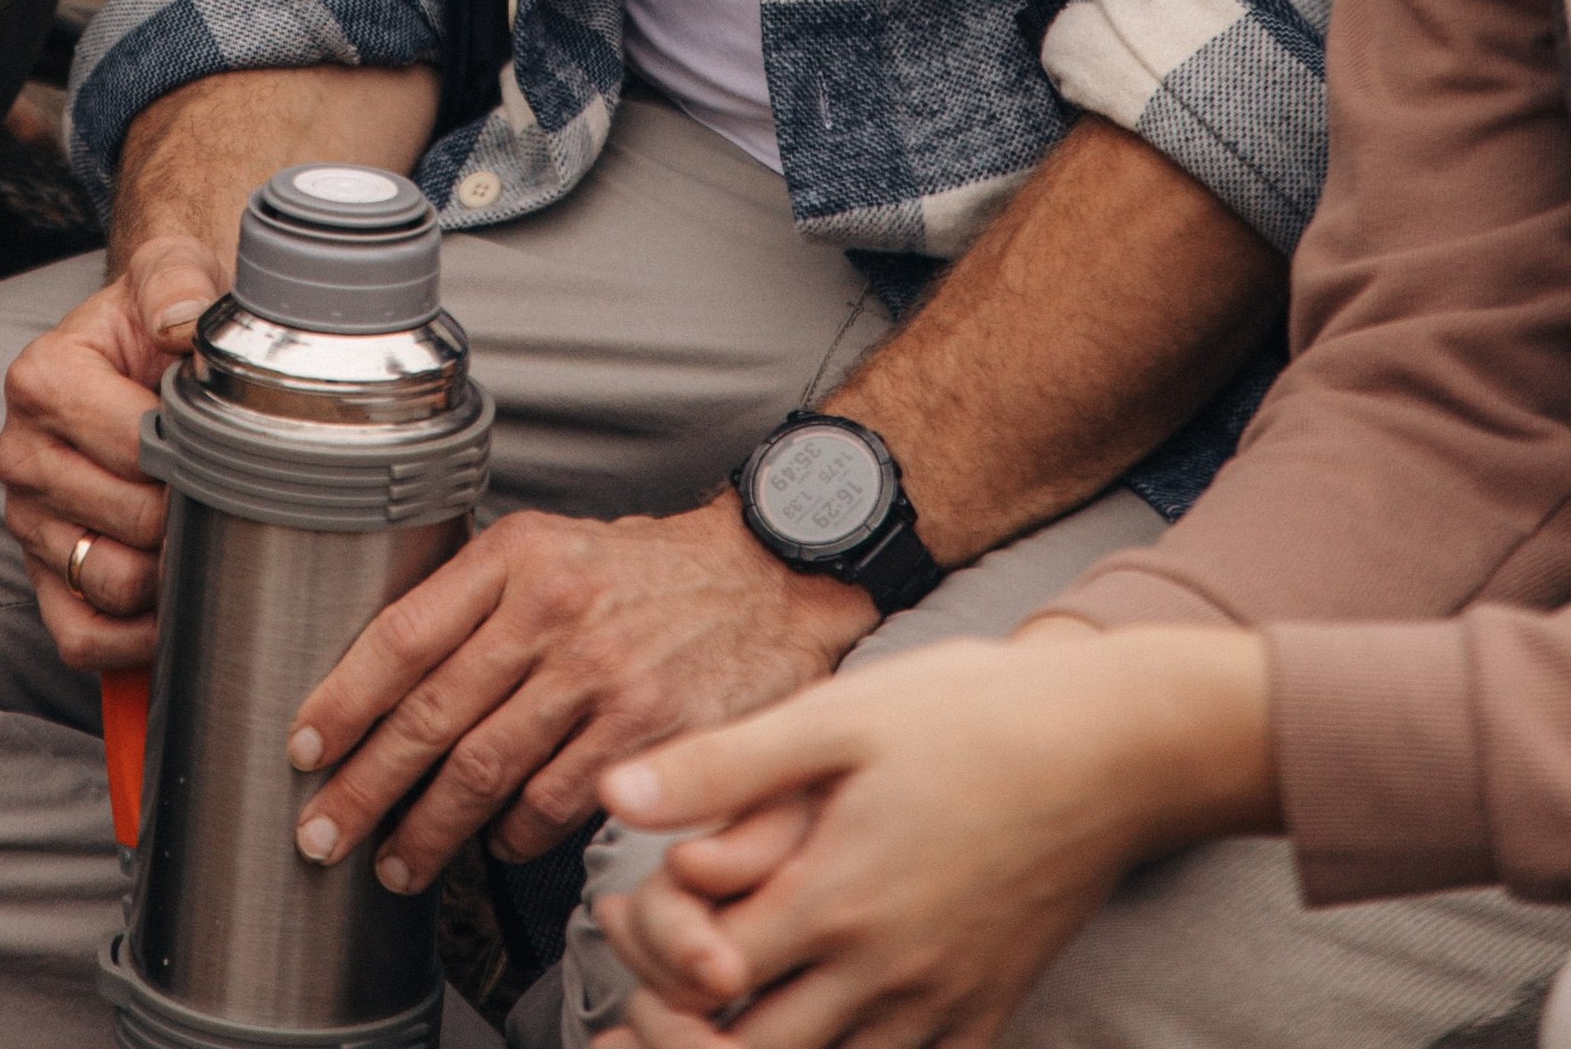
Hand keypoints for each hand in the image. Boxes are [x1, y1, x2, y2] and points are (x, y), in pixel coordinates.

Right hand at [0, 234, 222, 672]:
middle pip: (128, 520)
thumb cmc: (160, 316)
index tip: (225, 441)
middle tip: (226, 489)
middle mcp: (20, 453)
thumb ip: (175, 281)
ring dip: (168, 575)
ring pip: (108, 582)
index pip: (132, 446)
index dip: (194, 454)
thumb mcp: (168, 270)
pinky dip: (133, 638)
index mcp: (41, 379)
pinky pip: (81, 638)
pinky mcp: (40, 576)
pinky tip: (173, 601)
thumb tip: (181, 324)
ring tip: (201, 534)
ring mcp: (26, 521)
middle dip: (188, 512)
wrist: (146, 346)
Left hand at [285, 497, 867, 893]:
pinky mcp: (646, 734)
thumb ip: (477, 600)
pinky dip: (512, 835)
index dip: (343, 698)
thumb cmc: (647, 570)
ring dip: (428, 829)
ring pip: (484, 771)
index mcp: (517, 557)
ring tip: (396, 861)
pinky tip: (494, 845)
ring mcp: (601, 676)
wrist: (767, 579)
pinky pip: (552, 803)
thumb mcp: (552, 546)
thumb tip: (386, 672)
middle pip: (432, 715)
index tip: (305, 746)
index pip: (404, 634)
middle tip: (322, 829)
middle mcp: (553, 612)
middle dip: (365, 784)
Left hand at [596, 625, 1277, 1048]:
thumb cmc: (974, 714)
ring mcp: (941, 1001)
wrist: (1114, 747)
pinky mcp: (989, 1010)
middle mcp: (884, 971)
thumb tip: (616, 794)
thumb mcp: (838, 717)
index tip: (621, 929)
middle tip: (645, 1011)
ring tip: (714, 1031)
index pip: (706, 982)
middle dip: (687, 1041)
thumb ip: (723, 766)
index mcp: (833, 898)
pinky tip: (829, 1041)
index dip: (649, 967)